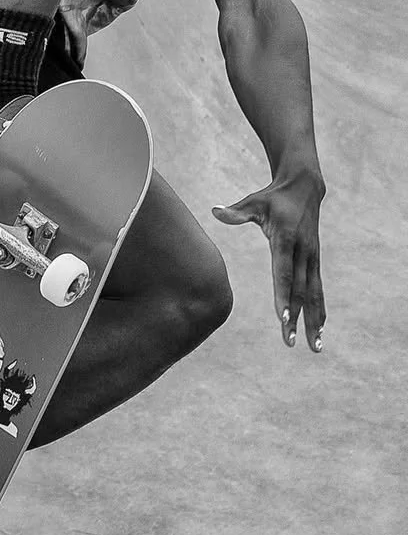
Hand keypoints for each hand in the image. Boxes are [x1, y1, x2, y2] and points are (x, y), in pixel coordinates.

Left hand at [212, 172, 325, 352]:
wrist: (304, 187)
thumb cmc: (273, 197)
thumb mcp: (255, 201)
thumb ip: (237, 211)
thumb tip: (215, 211)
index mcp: (286, 239)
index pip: (284, 273)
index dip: (283, 296)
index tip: (282, 318)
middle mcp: (303, 251)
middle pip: (298, 290)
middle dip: (295, 317)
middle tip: (289, 341)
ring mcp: (312, 257)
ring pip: (314, 294)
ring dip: (313, 321)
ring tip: (315, 347)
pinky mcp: (316, 260)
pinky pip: (319, 289)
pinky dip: (320, 310)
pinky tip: (319, 330)